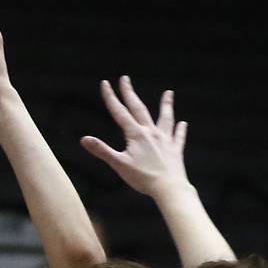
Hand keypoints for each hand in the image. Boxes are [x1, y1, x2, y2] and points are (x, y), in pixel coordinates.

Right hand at [81, 77, 188, 197]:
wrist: (169, 187)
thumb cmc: (143, 178)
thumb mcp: (119, 165)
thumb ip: (102, 150)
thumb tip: (83, 139)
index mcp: (136, 135)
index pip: (120, 112)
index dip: (111, 97)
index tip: (105, 83)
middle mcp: (151, 133)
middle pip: (139, 109)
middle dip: (130, 93)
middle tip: (125, 79)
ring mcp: (165, 140)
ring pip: (165, 118)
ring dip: (165, 105)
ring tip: (169, 93)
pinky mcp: (175, 151)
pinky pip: (178, 137)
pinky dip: (180, 130)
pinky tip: (183, 124)